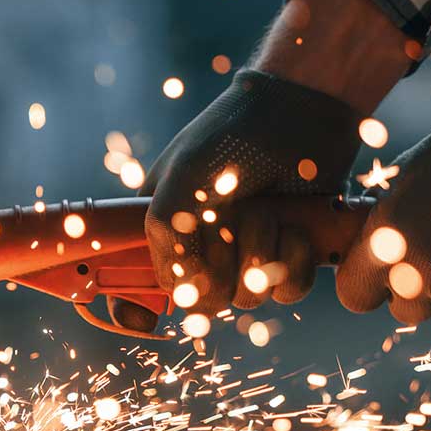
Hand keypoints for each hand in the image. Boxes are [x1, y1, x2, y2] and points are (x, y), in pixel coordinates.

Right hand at [144, 69, 364, 312]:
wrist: (298, 111)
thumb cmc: (229, 138)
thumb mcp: (180, 182)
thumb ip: (166, 236)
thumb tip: (181, 294)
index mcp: (163, 233)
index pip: (136, 288)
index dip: (132, 311)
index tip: (146, 320)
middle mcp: (202, 251)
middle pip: (202, 302)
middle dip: (220, 261)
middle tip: (227, 216)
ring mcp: (246, 256)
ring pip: (247, 298)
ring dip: (260, 250)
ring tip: (265, 208)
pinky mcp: (289, 257)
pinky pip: (289, 292)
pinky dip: (294, 259)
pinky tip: (295, 226)